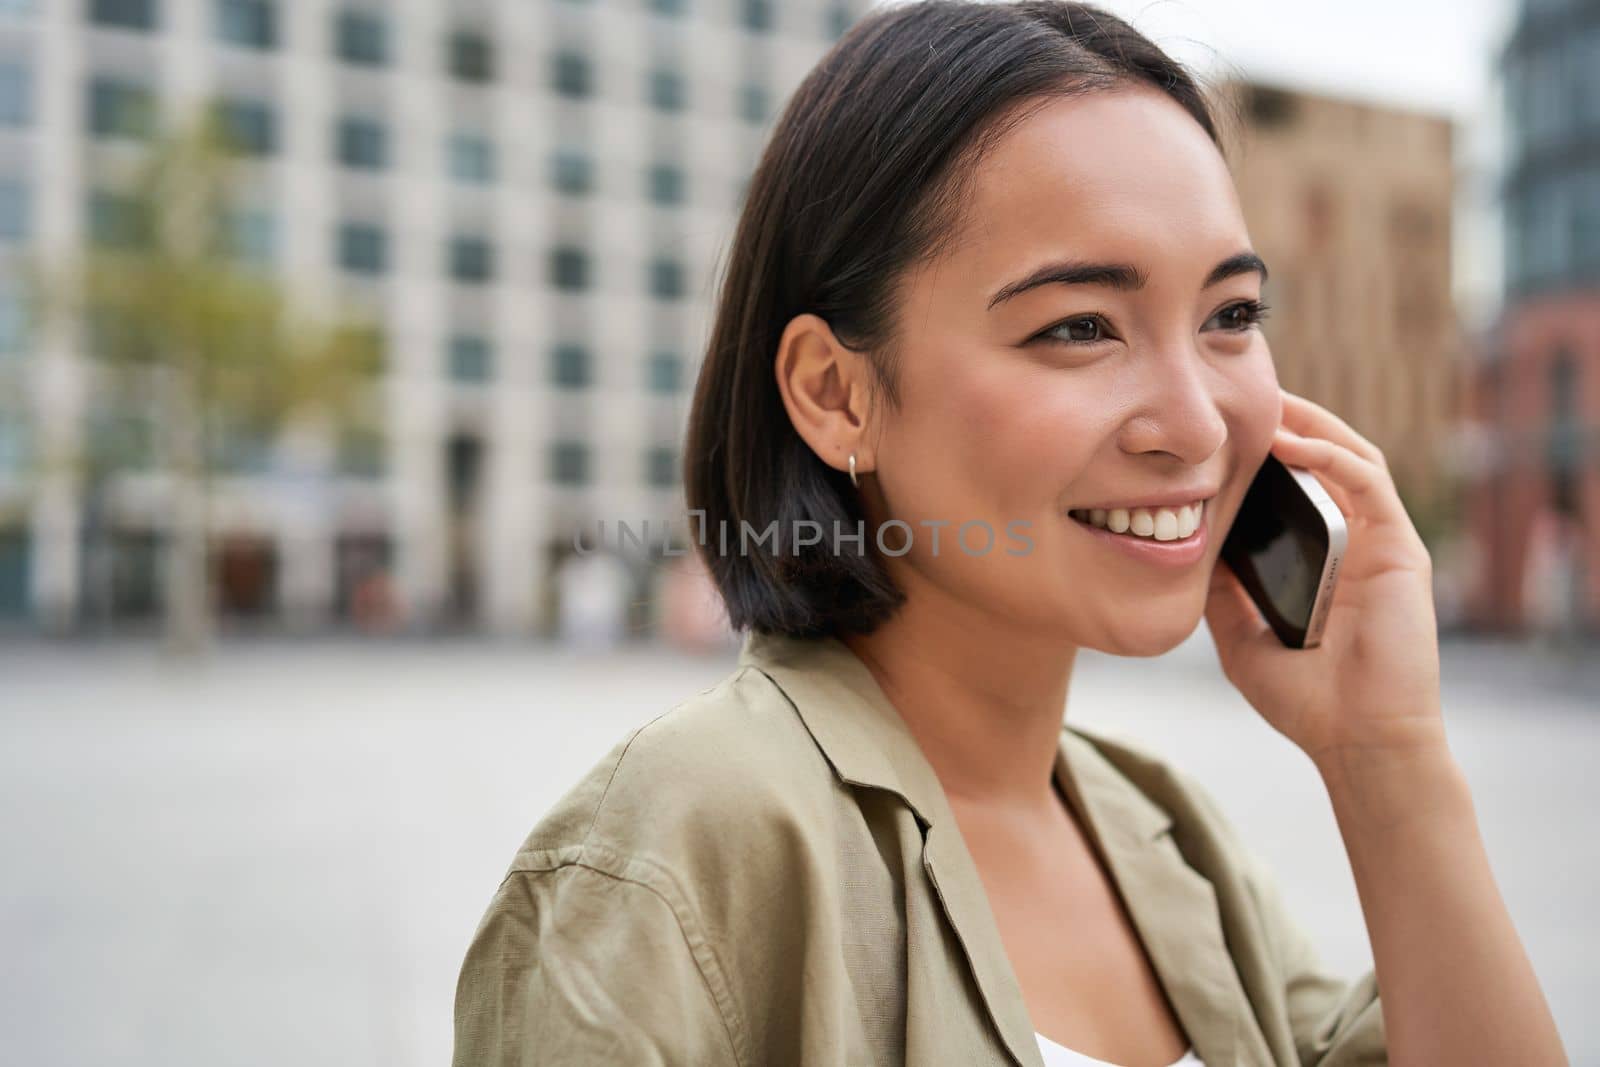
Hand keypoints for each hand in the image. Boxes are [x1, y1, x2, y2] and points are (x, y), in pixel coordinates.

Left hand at [1203, 388, 1444, 769]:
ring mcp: (1382, 543)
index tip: (1222, 430)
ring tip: (1267, 403)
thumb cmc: (1307, 701)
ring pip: (1351, 457)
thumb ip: (1221, 594)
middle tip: (1243, 395)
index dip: (1266, 453)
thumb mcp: (1241, 638)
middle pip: (1327, 460)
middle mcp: (1357, 543)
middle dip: (1289, 422)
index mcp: (1324, 560)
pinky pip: (1369, 483)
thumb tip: (1188, 552)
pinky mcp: (1400, 550)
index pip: (1299, 487)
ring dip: (1310, 425)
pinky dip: (1332, 455)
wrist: (1357, 742)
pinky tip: (1292, 443)